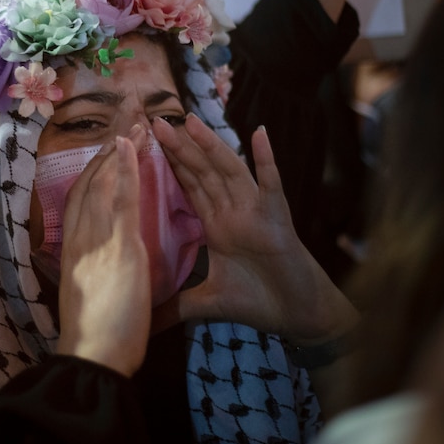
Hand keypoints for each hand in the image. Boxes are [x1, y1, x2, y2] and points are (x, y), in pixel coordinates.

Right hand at [55, 125, 150, 376]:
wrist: (94, 357)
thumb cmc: (96, 339)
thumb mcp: (90, 299)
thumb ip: (93, 277)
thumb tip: (99, 272)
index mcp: (73, 253)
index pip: (78, 204)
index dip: (91, 175)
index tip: (105, 155)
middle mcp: (79, 240)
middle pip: (87, 185)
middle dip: (104, 155)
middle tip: (122, 127)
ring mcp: (96, 241)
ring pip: (101, 184)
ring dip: (117, 151)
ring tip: (134, 126)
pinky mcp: (118, 247)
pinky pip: (120, 199)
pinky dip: (124, 168)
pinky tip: (132, 145)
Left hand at [152, 115, 357, 344]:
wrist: (299, 316)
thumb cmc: (259, 303)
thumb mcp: (206, 304)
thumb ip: (175, 307)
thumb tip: (144, 323)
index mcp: (216, 225)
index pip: (188, 188)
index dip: (169, 165)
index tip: (145, 144)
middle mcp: (233, 212)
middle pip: (203, 173)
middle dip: (180, 148)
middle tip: (155, 121)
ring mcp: (255, 212)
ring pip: (229, 172)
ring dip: (212, 146)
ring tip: (191, 121)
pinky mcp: (278, 219)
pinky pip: (271, 185)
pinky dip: (266, 161)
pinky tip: (259, 134)